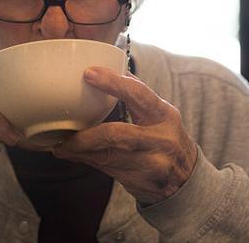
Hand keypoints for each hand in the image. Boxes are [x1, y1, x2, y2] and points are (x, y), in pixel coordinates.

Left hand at [52, 66, 197, 205]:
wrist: (186, 181)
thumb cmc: (166, 138)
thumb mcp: (161, 115)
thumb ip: (138, 96)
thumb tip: (111, 67)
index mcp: (164, 115)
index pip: (138, 94)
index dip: (112, 83)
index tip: (88, 73)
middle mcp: (161, 138)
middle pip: (117, 134)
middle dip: (87, 137)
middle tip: (65, 136)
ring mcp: (152, 163)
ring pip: (108, 155)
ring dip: (81, 151)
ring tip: (62, 147)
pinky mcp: (141, 181)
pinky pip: (107, 169)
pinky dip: (87, 161)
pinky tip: (73, 156)